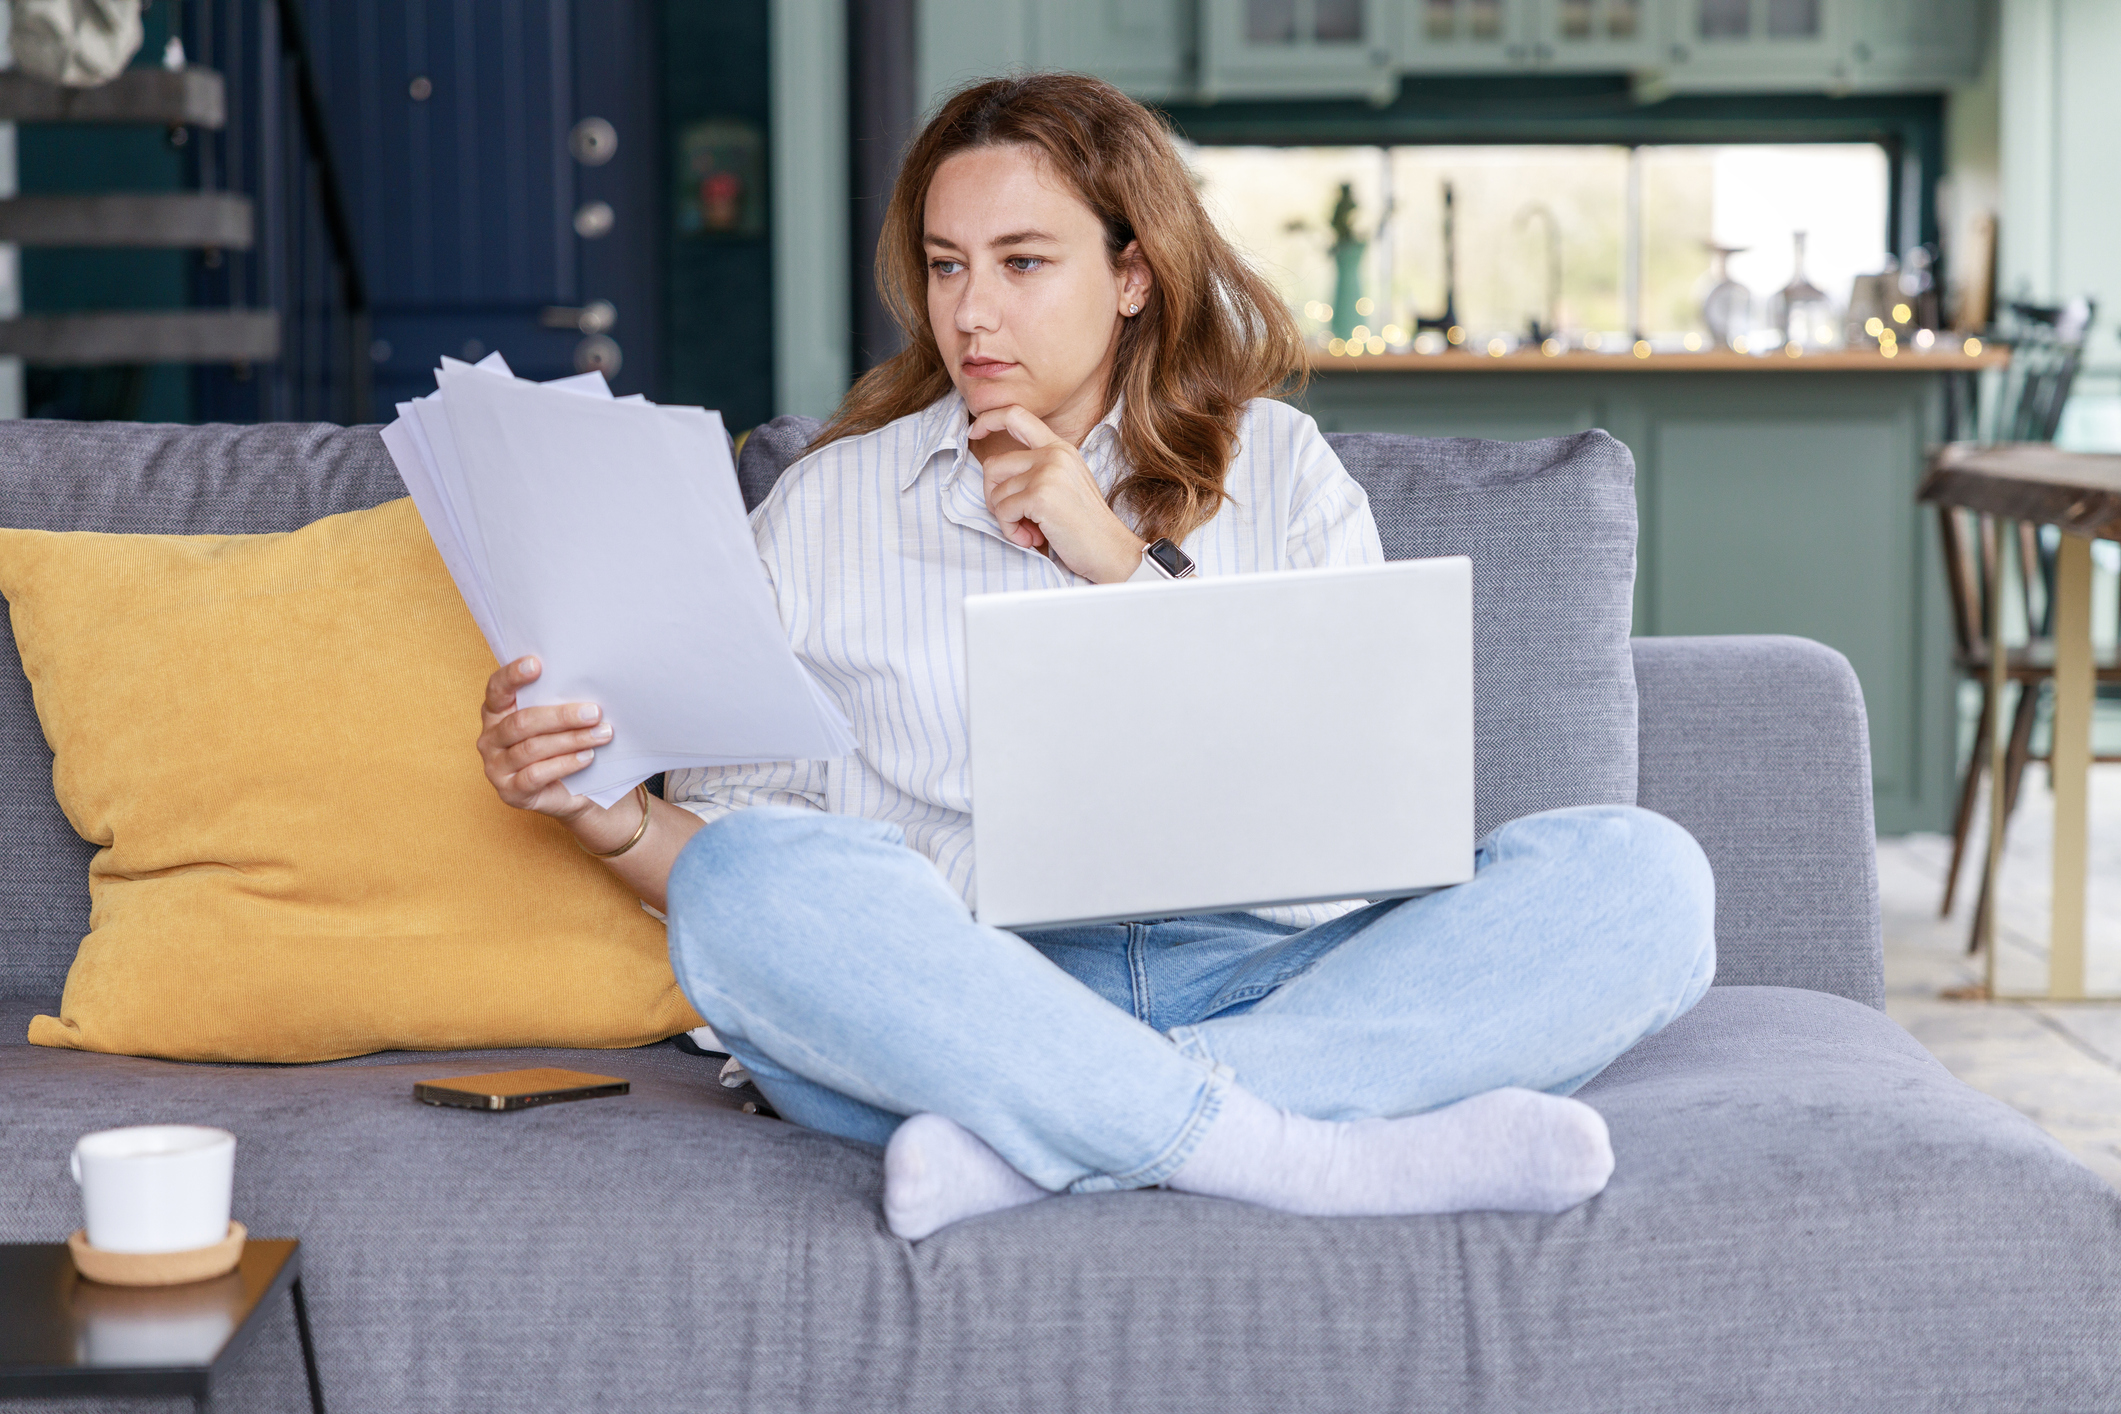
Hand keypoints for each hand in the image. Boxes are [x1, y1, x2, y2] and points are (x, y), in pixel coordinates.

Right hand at [477, 656, 614, 828]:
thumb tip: (588, 687)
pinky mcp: (509, 792)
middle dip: (562, 716)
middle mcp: (489, 738)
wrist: (570, 793)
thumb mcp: (558, 722)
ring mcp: (496, 767)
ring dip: (571, 740)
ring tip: (601, 735)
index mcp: (496, 712)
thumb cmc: (562, 747)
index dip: (513, 675)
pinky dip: (565, 764)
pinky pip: (536, 775)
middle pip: (522, 722)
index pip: (497, 688)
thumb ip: (558, 703)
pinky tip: (587, 757)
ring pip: (532, 748)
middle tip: (594, 712)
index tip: (537, 664)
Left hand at [969, 405, 1145, 583]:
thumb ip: (1037, 469)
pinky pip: (1003, 511)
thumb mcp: (1065, 483)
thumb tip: (994, 475)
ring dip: (1006, 520)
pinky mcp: (1040, 495)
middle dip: (994, 497)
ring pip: (996, 493)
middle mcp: (1054, 454)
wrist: (1111, 549)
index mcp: (1060, 448)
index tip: (974, 433)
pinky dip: (1011, 530)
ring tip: (1030, 531)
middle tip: (1014, 517)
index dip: (989, 420)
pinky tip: (1032, 538)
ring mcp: (1048, 472)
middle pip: (994, 466)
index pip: (1016, 415)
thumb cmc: (1085, 525)